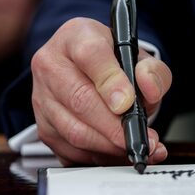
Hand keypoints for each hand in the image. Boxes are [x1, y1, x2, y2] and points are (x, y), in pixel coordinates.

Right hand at [31, 17, 171, 165]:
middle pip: (79, 100)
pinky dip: (97, 157)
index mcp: (76, 37)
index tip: (128, 104)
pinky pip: (68, 150)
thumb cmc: (109, 62)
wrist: (82, 69)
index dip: (111, 81)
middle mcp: (51, 64)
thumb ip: (152, 71)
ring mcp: (42, 97)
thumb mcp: (138, 57)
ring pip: (73, 131)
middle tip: (141, 139)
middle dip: (115, 127)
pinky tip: (116, 155)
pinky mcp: (43, 126)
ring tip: (134, 148)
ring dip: (108, 146)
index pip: (90, 55)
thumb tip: (150, 89)